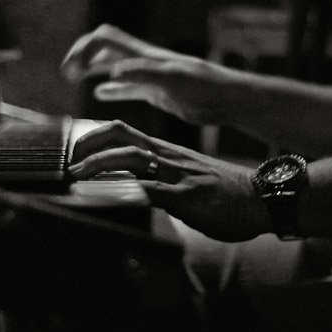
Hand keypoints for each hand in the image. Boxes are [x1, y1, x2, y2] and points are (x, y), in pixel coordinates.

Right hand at [60, 24, 239, 124]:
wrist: (226, 100)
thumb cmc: (205, 87)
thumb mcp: (173, 78)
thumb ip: (143, 73)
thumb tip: (112, 72)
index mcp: (144, 54)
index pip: (106, 40)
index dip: (84, 49)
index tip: (71, 69)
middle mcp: (143, 62)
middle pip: (105, 50)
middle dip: (82, 56)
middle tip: (66, 73)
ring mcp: (149, 77)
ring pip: (113, 68)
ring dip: (92, 70)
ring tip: (74, 79)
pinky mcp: (157, 93)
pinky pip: (128, 89)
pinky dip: (111, 90)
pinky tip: (100, 95)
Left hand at [68, 120, 268, 241]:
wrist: (264, 198)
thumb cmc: (228, 194)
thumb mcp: (188, 182)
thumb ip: (162, 184)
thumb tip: (136, 194)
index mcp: (168, 153)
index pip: (125, 133)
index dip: (95, 137)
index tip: (73, 149)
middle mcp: (169, 157)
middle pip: (122, 136)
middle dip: (89, 144)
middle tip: (67, 160)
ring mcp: (178, 175)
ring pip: (132, 158)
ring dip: (99, 165)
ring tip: (76, 176)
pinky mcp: (188, 197)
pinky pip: (151, 190)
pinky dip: (124, 191)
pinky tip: (107, 196)